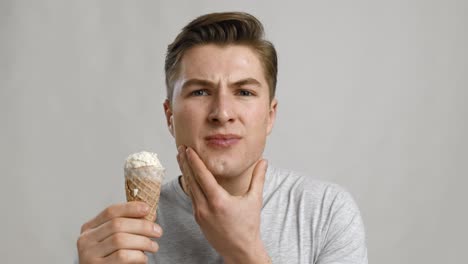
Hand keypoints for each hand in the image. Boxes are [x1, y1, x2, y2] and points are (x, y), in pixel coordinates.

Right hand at [77, 202, 162, 263]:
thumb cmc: (111, 260)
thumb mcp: (114, 241)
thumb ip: (127, 227)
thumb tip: (149, 214)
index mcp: (89, 228)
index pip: (110, 212)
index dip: (130, 208)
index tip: (147, 208)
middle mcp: (85, 240)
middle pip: (117, 225)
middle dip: (142, 226)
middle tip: (158, 231)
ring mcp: (89, 255)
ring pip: (120, 240)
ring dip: (143, 241)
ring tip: (154, 246)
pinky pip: (122, 256)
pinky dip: (138, 255)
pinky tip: (143, 259)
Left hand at [177, 146, 270, 263]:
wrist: (240, 250)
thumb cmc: (248, 226)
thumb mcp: (254, 200)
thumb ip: (258, 178)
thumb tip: (264, 161)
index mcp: (218, 201)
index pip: (202, 176)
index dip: (194, 161)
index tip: (188, 149)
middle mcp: (205, 207)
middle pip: (191, 180)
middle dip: (185, 163)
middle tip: (181, 148)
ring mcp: (199, 214)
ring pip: (189, 188)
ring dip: (185, 172)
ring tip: (181, 159)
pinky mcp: (198, 219)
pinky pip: (191, 198)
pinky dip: (189, 185)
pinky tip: (188, 177)